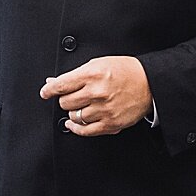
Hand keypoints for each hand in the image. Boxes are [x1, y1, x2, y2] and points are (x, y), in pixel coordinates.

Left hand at [39, 54, 153, 135]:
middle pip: (65, 103)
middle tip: (73, 96)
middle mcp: (97, 93)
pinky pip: (85, 131)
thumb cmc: (126, 71)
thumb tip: (54, 82)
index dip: (49, 90)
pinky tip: (73, 124)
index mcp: (93, 74)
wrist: (150, 83)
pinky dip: (76, 128)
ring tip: (82, 106)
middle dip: (66, 99)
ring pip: (74, 117)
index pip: (61, 85)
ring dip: (74, 112)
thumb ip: (76, 74)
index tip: (45, 92)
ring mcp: (103, 110)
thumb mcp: (99, 64)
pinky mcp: (110, 124)